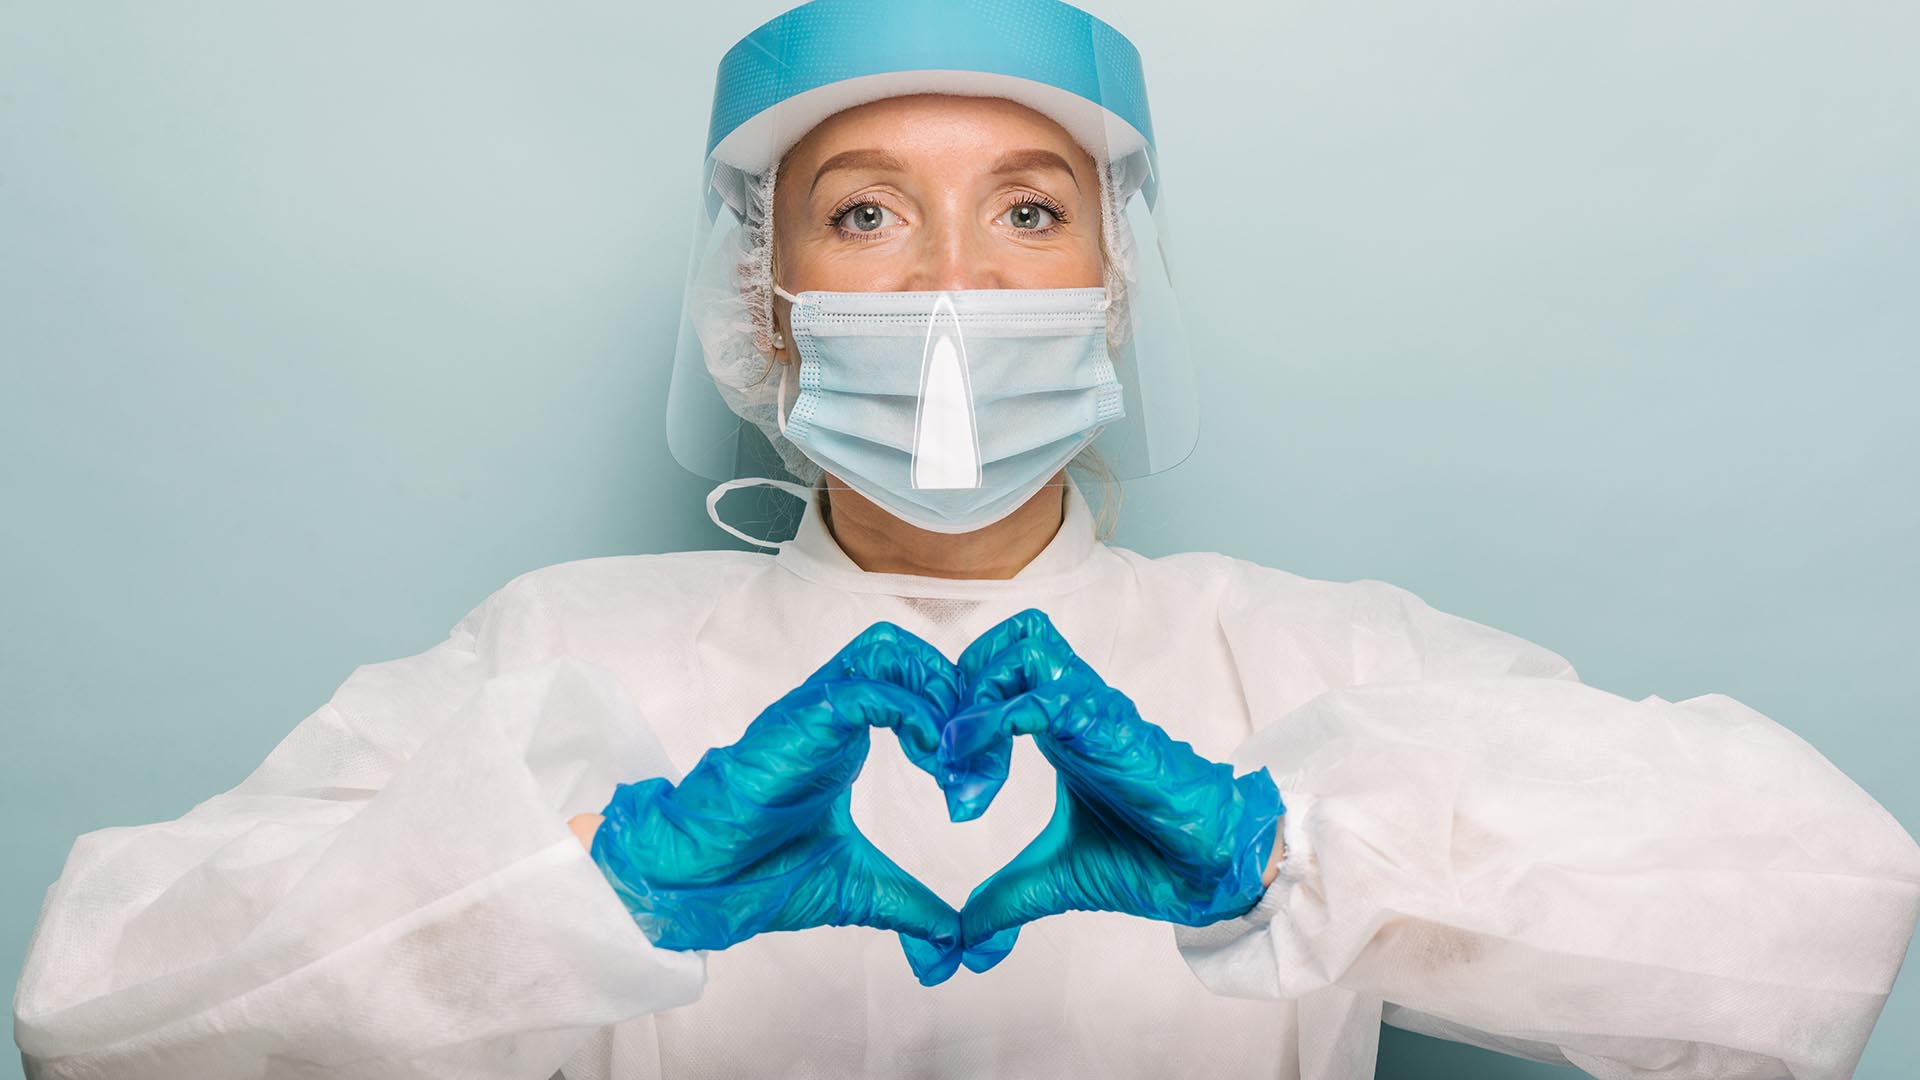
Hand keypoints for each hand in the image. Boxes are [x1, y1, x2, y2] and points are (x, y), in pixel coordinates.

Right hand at [589, 623, 965, 985]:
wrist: (699, 886)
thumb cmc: (761, 875)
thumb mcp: (859, 889)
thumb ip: (908, 905)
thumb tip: (950, 941)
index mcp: (845, 737)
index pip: (913, 686)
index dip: (960, 719)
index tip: (980, 781)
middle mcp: (832, 712)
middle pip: (907, 652)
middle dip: (956, 691)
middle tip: (977, 757)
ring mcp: (814, 712)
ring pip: (887, 652)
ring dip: (935, 692)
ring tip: (954, 754)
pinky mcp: (800, 723)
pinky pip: (864, 690)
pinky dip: (911, 711)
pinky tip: (930, 756)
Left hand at [941, 610, 1282, 972]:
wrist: (1207, 872)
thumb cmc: (1145, 857)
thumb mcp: (1053, 878)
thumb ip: (1005, 900)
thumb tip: (965, 943)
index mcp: (1056, 726)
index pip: (996, 670)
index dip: (954, 709)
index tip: (943, 776)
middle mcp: (1071, 706)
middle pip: (1004, 642)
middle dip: (957, 688)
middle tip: (941, 757)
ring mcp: (1092, 713)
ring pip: (1023, 651)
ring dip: (976, 699)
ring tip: (958, 763)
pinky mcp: (1110, 731)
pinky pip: (1048, 698)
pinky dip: (1000, 721)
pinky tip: (981, 773)